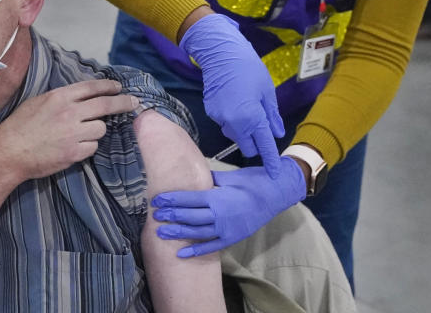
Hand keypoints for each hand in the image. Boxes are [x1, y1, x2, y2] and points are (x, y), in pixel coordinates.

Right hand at [0, 79, 137, 186]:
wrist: (8, 153)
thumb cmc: (19, 127)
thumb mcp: (38, 102)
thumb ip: (61, 98)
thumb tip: (81, 96)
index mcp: (59, 97)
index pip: (92, 87)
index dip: (109, 86)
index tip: (119, 88)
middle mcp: (70, 112)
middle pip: (105, 105)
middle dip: (123, 103)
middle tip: (133, 103)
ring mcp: (73, 133)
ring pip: (101, 128)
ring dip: (95, 131)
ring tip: (79, 135)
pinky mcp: (74, 152)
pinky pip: (93, 147)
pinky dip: (87, 147)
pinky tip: (73, 148)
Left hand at [152, 157, 305, 256]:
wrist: (276, 195)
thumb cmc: (254, 181)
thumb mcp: (231, 176)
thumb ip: (211, 179)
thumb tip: (195, 176)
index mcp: (218, 197)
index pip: (189, 199)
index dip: (172, 199)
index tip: (157, 200)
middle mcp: (219, 214)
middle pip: (190, 216)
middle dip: (171, 215)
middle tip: (154, 215)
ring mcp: (226, 229)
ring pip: (197, 232)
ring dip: (178, 233)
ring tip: (161, 233)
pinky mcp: (232, 238)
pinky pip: (211, 246)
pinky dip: (196, 251)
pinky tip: (181, 254)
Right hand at [179, 13, 283, 176]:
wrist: (222, 54)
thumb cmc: (250, 70)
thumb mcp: (268, 92)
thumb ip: (272, 116)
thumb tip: (277, 134)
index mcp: (253, 118)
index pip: (264, 146)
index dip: (270, 161)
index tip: (275, 175)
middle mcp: (235, 123)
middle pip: (247, 147)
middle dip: (255, 145)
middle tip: (261, 129)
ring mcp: (220, 119)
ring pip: (235, 136)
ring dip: (243, 132)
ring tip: (246, 109)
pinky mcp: (211, 113)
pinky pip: (225, 124)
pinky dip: (232, 120)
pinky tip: (234, 103)